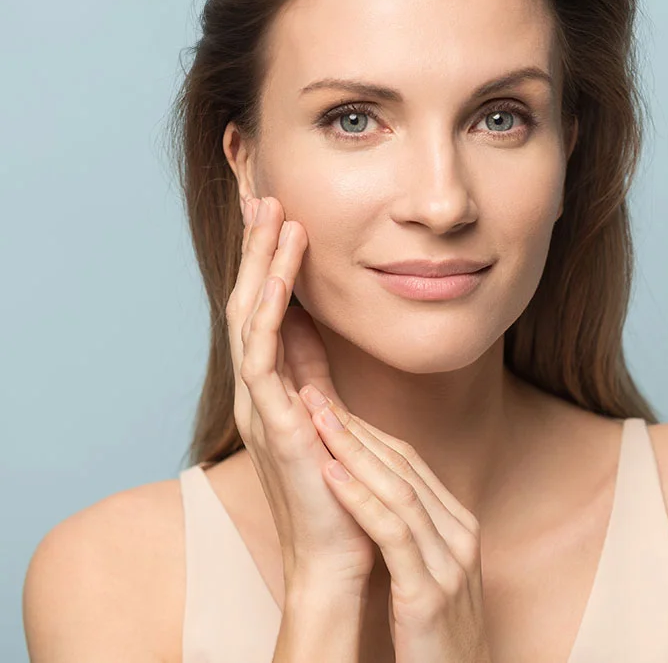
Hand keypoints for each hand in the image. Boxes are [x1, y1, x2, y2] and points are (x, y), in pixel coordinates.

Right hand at [225, 195, 375, 594]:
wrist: (338, 552)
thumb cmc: (335, 484)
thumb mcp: (323, 408)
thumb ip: (312, 367)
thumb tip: (310, 323)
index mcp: (272, 383)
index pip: (263, 306)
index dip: (266, 258)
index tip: (277, 212)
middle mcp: (257, 388)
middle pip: (249, 300)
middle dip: (256, 247)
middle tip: (265, 195)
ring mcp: (260, 404)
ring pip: (250, 317)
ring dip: (261, 264)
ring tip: (274, 215)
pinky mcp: (273, 422)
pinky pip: (263, 356)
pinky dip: (269, 311)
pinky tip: (279, 275)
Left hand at [301, 387, 493, 662]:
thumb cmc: (434, 633)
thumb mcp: (428, 570)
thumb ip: (411, 528)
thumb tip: (371, 488)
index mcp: (458, 525)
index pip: (410, 463)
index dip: (367, 430)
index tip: (331, 405)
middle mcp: (459, 535)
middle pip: (403, 466)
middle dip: (356, 428)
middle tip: (316, 396)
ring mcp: (449, 563)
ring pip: (398, 489)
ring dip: (352, 450)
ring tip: (316, 420)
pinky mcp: (429, 594)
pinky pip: (392, 533)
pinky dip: (360, 498)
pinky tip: (330, 474)